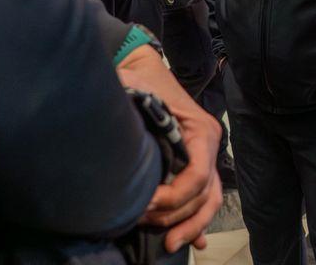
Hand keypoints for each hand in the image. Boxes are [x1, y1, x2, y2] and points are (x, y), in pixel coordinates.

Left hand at [117, 46, 222, 253]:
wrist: (146, 70)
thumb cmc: (141, 79)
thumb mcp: (135, 88)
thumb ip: (129, 105)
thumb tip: (108, 128)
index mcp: (200, 130)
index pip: (197, 175)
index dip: (173, 196)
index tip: (145, 203)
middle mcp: (208, 145)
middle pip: (203, 194)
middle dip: (177, 216)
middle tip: (144, 222)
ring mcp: (203, 156)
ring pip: (208, 200)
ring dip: (190, 226)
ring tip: (167, 244)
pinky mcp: (194, 164)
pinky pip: (203, 197)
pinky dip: (199, 221)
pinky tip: (193, 242)